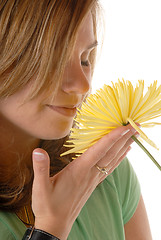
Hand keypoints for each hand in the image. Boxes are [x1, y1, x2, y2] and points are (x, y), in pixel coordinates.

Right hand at [31, 125, 137, 239]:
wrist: (56, 225)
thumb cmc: (48, 206)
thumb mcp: (40, 187)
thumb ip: (41, 168)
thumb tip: (38, 151)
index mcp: (79, 171)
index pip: (99, 150)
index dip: (112, 138)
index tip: (123, 127)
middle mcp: (90, 174)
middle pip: (111, 153)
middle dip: (124, 139)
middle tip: (136, 126)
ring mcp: (93, 179)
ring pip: (113, 160)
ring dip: (124, 147)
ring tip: (134, 136)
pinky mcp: (92, 183)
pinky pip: (109, 168)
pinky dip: (118, 159)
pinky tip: (123, 154)